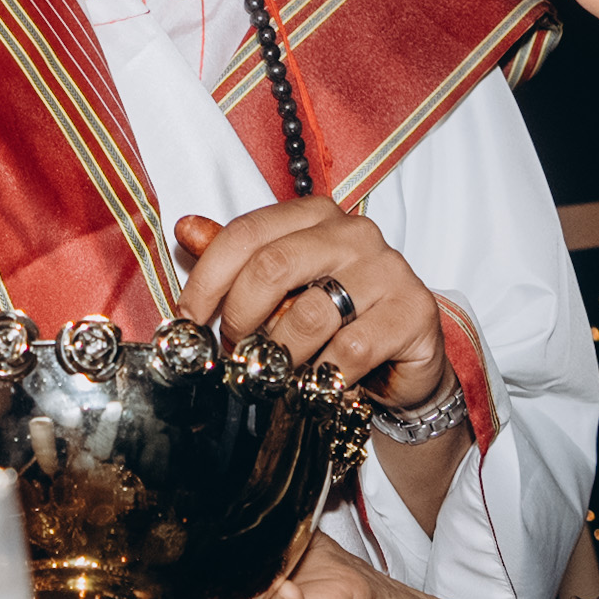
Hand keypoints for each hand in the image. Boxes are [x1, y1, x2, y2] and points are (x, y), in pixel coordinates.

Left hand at [171, 200, 446, 414]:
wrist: (404, 359)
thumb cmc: (337, 317)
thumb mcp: (284, 286)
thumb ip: (239, 258)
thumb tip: (186, 228)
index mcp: (316, 216)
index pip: (246, 234)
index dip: (207, 280)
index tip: (188, 320)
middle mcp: (354, 233)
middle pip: (272, 267)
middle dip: (241, 319)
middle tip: (237, 352)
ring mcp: (388, 269)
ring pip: (309, 315)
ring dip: (282, 355)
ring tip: (278, 373)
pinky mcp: (412, 311)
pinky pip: (351, 350)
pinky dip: (325, 375)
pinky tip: (321, 382)